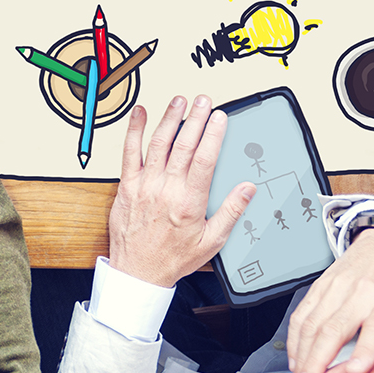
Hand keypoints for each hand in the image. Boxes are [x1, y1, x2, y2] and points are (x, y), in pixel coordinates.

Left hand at [106, 95, 253, 288]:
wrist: (138, 272)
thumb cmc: (172, 258)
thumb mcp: (211, 242)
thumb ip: (230, 212)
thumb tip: (247, 189)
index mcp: (188, 202)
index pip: (204, 160)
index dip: (213, 135)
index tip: (220, 118)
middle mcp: (165, 190)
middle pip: (183, 145)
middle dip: (195, 119)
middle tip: (203, 100)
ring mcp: (144, 185)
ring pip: (158, 143)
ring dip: (169, 119)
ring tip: (179, 101)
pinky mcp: (126, 185)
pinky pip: (129, 152)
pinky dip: (134, 130)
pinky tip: (140, 113)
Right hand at [289, 228, 373, 372]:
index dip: (364, 350)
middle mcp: (360, 293)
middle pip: (333, 328)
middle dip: (317, 360)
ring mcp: (336, 288)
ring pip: (312, 323)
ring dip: (302, 353)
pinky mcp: (320, 286)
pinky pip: (301, 314)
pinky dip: (295, 337)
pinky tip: (295, 357)